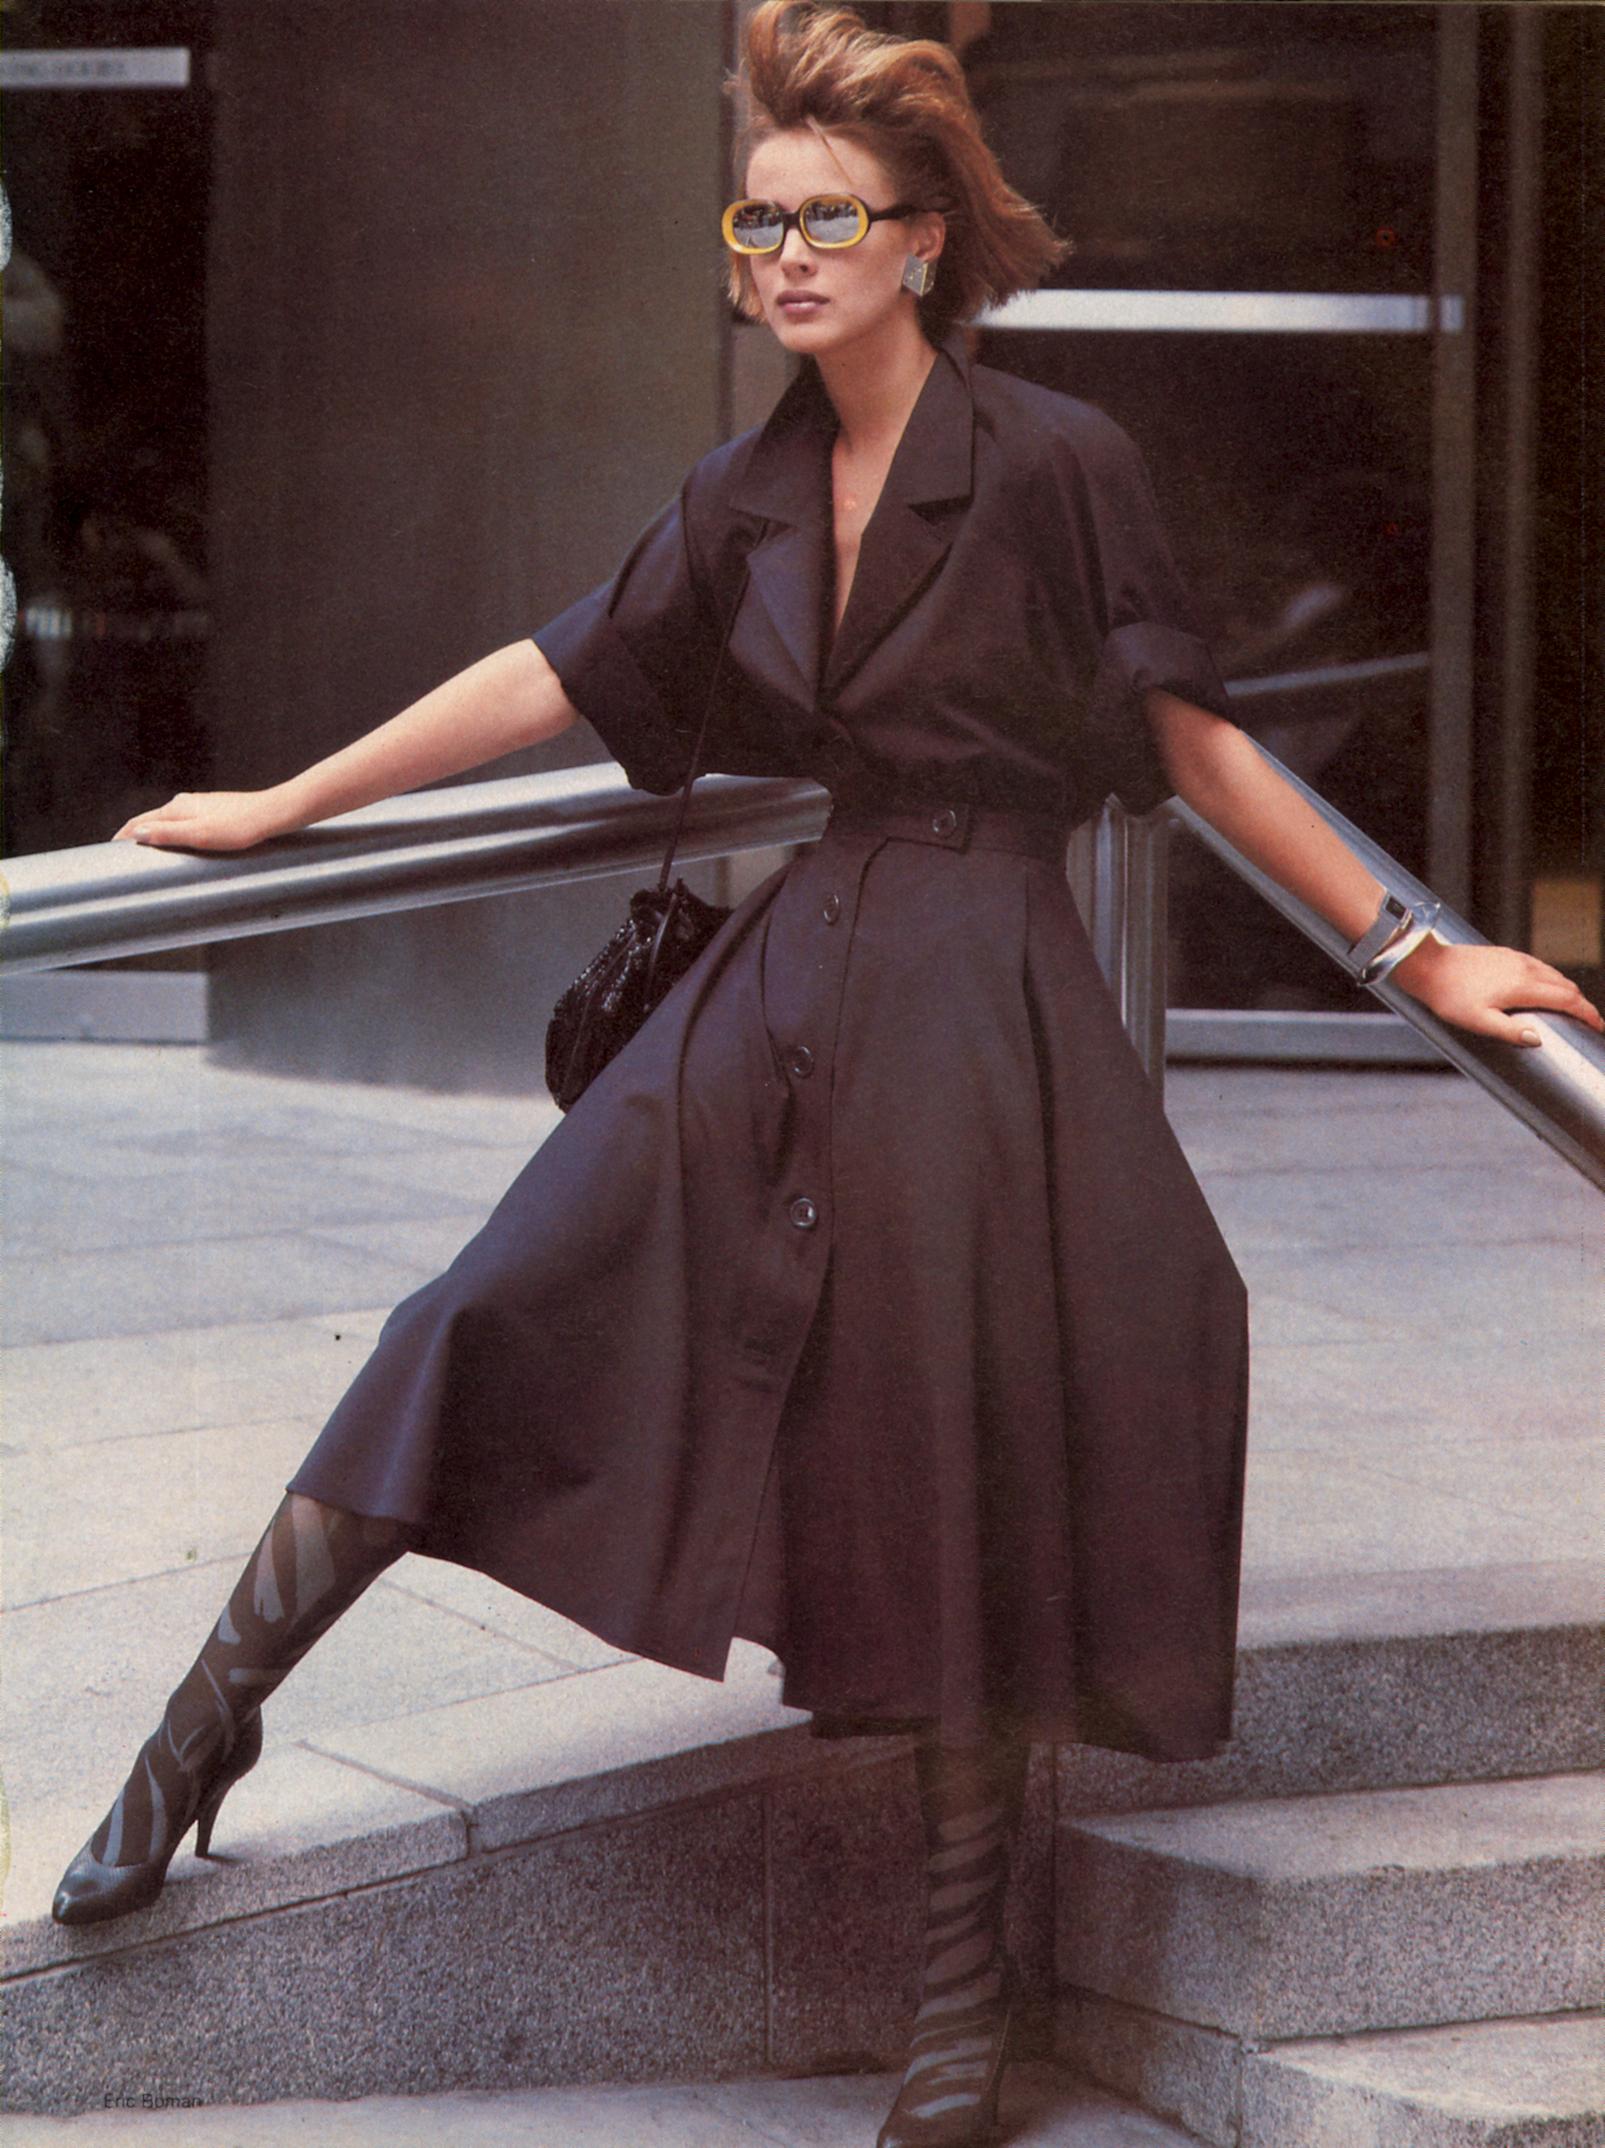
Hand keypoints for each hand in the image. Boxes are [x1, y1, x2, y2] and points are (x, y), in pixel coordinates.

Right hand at [113, 791, 286, 852]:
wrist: (271, 815)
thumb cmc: (239, 826)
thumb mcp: (199, 835)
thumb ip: (167, 834)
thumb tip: (136, 834)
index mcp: (177, 808)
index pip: (139, 822)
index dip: (123, 836)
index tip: (110, 850)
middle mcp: (184, 803)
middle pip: (151, 820)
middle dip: (135, 835)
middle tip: (123, 853)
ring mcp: (199, 806)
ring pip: (167, 821)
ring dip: (153, 834)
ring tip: (145, 851)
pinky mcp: (212, 812)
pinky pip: (183, 823)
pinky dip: (171, 833)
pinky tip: (178, 843)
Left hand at [1392, 935, 1604, 1046]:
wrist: (1429, 966)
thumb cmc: (1450, 997)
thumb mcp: (1477, 1021)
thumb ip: (1509, 1031)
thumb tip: (1538, 1039)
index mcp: (1523, 986)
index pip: (1567, 999)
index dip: (1587, 1013)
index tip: (1598, 1026)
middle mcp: (1525, 968)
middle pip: (1566, 986)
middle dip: (1582, 1004)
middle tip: (1588, 1021)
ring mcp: (1516, 958)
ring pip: (1554, 974)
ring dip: (1568, 991)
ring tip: (1572, 1008)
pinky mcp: (1506, 954)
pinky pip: (1539, 966)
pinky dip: (1552, 979)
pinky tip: (1545, 988)